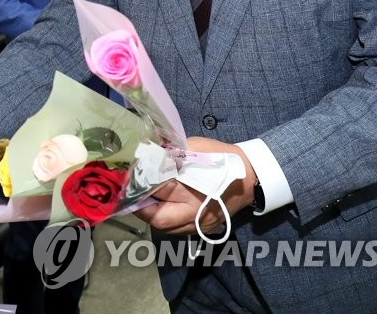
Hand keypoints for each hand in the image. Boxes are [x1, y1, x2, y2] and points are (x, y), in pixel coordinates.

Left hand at [135, 136, 255, 234]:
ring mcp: (199, 223)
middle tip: (127, 193)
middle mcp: (194, 211)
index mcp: (193, 188)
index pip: (157, 187)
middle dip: (138, 206)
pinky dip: (162, 219)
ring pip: (165, 228)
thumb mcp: (195, 147)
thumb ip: (170, 152)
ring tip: (138, 199)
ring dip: (148, 214)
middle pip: (159, 217)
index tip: (126, 174)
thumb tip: (146, 151)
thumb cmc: (220, 158)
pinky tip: (156, 206)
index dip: (138, 180)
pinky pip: (175, 229)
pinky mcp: (201, 229)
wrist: (250, 177)